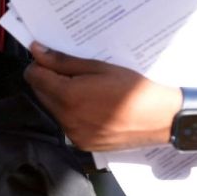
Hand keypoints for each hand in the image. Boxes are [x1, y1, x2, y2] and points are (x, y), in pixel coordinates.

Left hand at [25, 44, 181, 151]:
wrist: (162, 119)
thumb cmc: (134, 89)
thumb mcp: (98, 67)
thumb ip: (63, 61)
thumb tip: (37, 51)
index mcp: (69, 96)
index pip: (33, 77)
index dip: (38, 65)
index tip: (47, 59)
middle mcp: (67, 119)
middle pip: (40, 93)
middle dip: (48, 80)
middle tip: (70, 72)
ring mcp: (74, 134)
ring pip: (52, 109)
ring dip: (59, 97)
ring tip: (85, 89)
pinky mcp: (83, 144)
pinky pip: (66, 124)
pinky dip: (71, 113)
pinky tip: (91, 105)